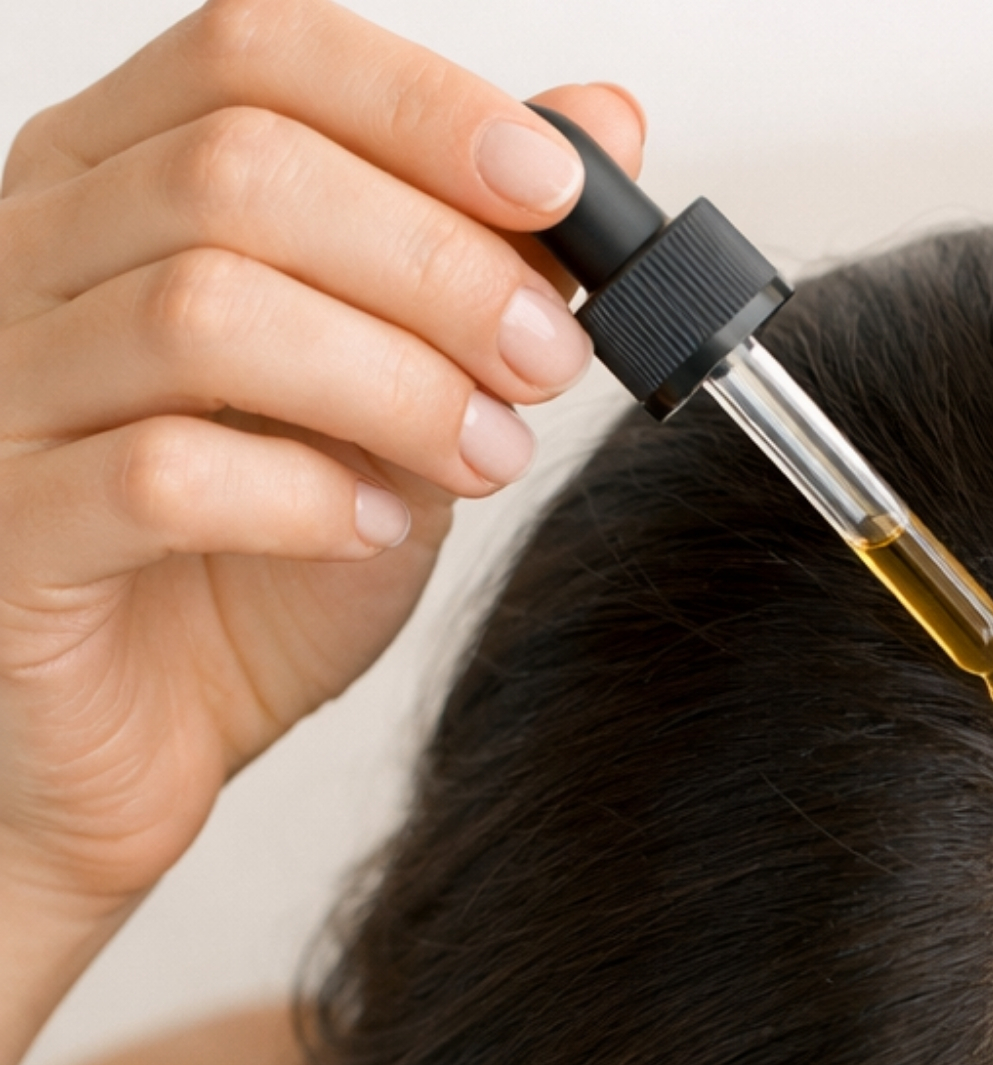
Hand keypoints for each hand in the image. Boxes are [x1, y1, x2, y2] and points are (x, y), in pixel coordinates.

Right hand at [0, 0, 642, 916]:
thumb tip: (603, 124)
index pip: (254, 53)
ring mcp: (5, 388)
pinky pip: (156, 476)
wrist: (141, 738)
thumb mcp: (394, 394)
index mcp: (121, 183)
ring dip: (393, 384)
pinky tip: (375, 527)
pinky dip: (303, 498)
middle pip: (240, 172)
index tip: (556, 187)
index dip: (421, 105)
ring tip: (484, 456)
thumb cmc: (245, 569)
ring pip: (201, 313)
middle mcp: (37, 253)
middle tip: (544, 362)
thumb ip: (479, 260)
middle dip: (438, 266)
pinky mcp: (12, 529)